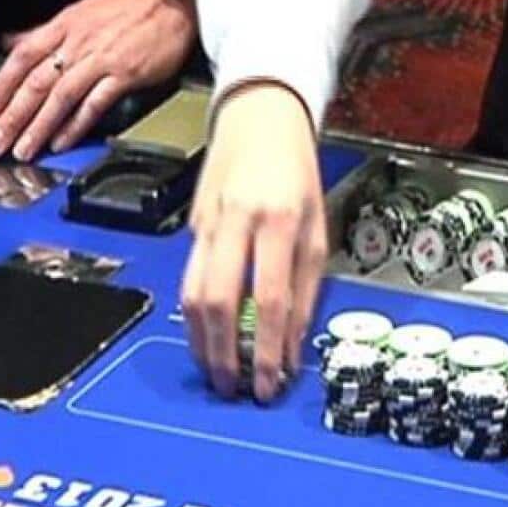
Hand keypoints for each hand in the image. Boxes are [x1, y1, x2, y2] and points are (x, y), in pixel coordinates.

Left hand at [0, 0, 196, 160]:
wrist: (171, 2)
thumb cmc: (129, 7)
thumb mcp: (79, 11)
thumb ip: (44, 31)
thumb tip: (12, 41)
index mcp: (63, 26)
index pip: (22, 57)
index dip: (1, 85)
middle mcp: (77, 43)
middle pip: (36, 83)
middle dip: (13, 116)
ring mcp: (101, 60)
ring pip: (61, 97)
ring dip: (39, 126)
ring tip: (24, 149)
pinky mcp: (125, 75)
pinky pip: (95, 103)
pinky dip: (76, 125)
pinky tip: (62, 141)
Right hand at [180, 84, 327, 402]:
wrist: (260, 118)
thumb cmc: (297, 172)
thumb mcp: (320, 228)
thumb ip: (306, 289)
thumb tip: (292, 346)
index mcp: (280, 221)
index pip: (269, 300)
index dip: (267, 348)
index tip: (269, 383)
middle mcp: (239, 222)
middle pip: (218, 302)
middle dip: (224, 355)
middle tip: (234, 388)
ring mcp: (209, 224)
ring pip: (191, 295)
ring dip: (202, 343)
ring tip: (218, 372)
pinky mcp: (192, 226)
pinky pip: (188, 280)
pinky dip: (194, 317)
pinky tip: (206, 337)